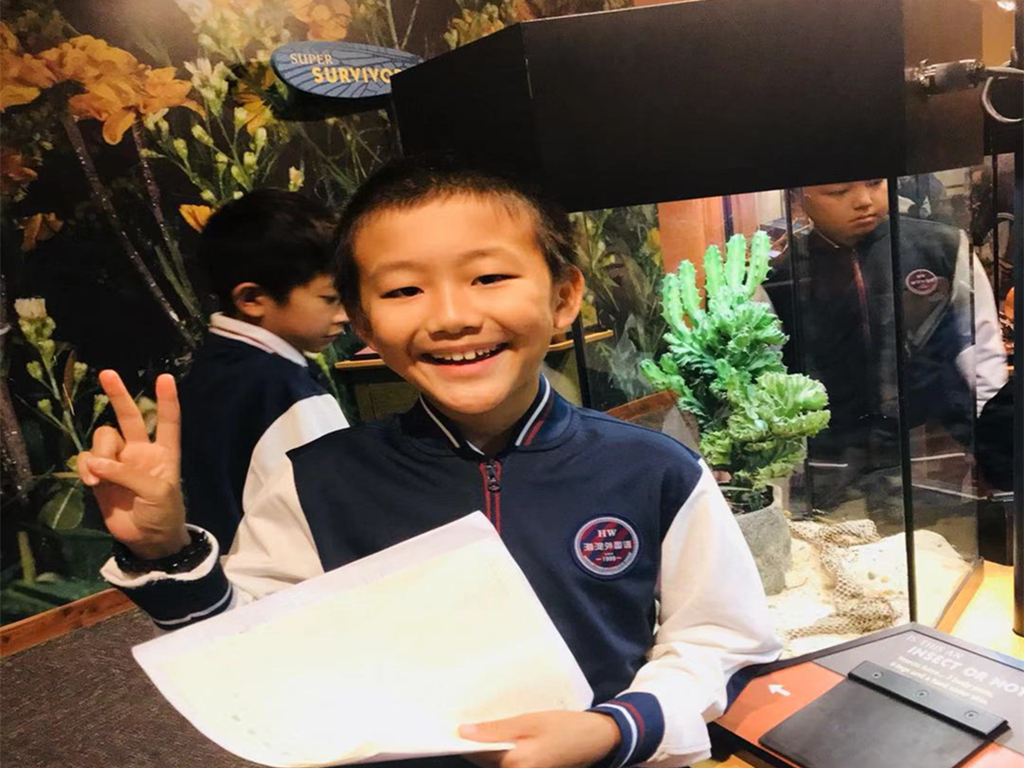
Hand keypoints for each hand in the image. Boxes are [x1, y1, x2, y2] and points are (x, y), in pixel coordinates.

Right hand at [77, 370, 188, 558]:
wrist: (148, 540)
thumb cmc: (164, 513)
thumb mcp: (156, 492)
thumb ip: (128, 474)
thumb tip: (97, 463)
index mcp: (165, 452)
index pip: (168, 421)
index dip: (166, 399)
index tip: (165, 377)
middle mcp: (141, 451)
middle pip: (130, 417)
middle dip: (119, 395)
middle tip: (107, 373)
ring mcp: (119, 462)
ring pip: (103, 439)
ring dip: (99, 452)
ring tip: (99, 476)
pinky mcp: (100, 476)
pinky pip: (87, 459)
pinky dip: (86, 467)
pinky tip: (91, 482)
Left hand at [459, 711, 619, 767]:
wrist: (595, 738)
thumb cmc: (565, 727)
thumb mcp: (530, 721)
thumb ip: (497, 729)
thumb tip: (463, 732)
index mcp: (516, 763)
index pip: (477, 754)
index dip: (462, 739)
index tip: (448, 724)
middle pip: (483, 760)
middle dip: (473, 742)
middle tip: (464, 717)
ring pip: (492, 761)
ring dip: (485, 746)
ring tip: (479, 721)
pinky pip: (504, 762)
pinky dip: (498, 749)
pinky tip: (498, 732)